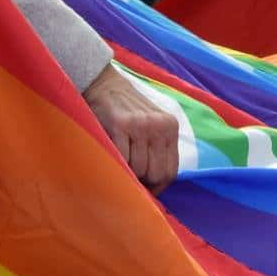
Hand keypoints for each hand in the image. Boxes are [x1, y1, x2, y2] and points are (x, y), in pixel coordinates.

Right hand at [84, 64, 179, 192]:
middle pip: (156, 173)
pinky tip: (110, 155)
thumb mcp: (151, 125)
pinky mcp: (121, 124)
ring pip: (139, 169)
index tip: (145, 191)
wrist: (105, 84)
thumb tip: (154, 185)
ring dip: (127, 172)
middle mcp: (160, 126)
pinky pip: (121, 158)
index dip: (158, 186)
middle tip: (128, 177)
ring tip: (118, 162)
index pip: (171, 171)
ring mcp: (141, 125)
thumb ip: (156, 149)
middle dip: (142, 182)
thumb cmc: (126, 111)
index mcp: (170, 127)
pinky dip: (115, 163)